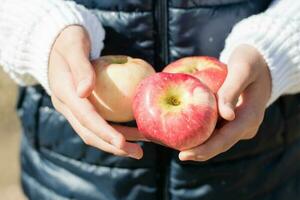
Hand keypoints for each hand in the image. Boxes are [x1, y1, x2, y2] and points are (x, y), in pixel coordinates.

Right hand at [49, 26, 145, 158]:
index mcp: (63, 92)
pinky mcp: (82, 106)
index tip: (123, 143)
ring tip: (140, 146)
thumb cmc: (69, 39)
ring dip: (117, 141)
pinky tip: (133, 131)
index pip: (85, 118)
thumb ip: (80, 67)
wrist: (58, 42)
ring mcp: (74, 107)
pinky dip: (116, 129)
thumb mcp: (74, 46)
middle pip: (90, 132)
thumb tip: (85, 91)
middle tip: (138, 154)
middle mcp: (67, 105)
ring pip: (95, 131)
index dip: (104, 132)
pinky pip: (99, 122)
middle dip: (113, 146)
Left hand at [179, 44, 271, 160]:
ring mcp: (239, 125)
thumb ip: (231, 90)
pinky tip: (185, 131)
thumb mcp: (242, 69)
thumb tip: (226, 115)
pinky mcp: (232, 121)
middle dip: (199, 151)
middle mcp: (245, 126)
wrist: (261, 63)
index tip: (184, 155)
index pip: (225, 139)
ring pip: (217, 139)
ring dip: (199, 143)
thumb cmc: (250, 61)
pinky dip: (201, 132)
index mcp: (250, 116)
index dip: (205, 150)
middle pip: (220, 144)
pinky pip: (216, 130)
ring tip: (177, 144)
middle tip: (179, 155)